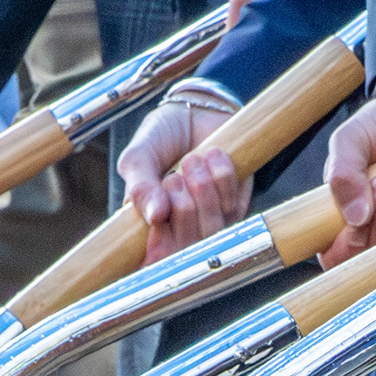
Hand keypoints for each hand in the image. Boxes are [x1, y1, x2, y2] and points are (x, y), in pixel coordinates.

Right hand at [119, 83, 250, 260]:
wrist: (196, 111)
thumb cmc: (162, 137)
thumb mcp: (140, 157)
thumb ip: (140, 186)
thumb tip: (155, 217)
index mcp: (148, 226)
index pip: (152, 263)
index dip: (156, 252)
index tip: (157, 221)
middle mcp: (179, 231)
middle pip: (185, 249)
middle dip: (182, 209)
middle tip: (173, 176)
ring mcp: (209, 223)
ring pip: (211, 231)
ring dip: (203, 191)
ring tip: (192, 160)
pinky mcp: (236, 208)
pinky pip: (233, 208)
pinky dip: (222, 178)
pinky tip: (213, 155)